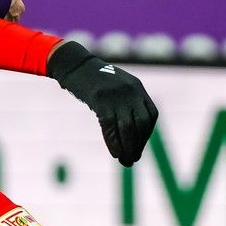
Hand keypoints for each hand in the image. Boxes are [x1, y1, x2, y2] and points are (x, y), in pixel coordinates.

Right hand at [47, 41, 157, 165]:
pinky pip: (110, 126)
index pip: (151, 115)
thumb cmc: (93, 78)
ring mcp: (116, 95)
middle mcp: (131, 91)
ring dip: (127, 147)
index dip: (146, 134)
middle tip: (132, 159)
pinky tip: (114, 153)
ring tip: (125, 161)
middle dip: (138, 144)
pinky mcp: (100, 99)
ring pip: (127, 128)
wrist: (75, 64)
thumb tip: (131, 128)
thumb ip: (127, 101)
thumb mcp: (116, 85)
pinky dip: (113, 142)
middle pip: (141, 124)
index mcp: (137, 87)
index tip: (138, 146)